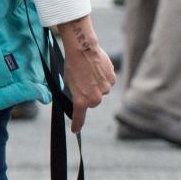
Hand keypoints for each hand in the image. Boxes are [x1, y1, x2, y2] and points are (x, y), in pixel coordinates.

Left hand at [50, 15, 114, 134]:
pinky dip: (103, 78)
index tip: (75, 130)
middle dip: (88, 95)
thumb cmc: (71, 65)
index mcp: (81, 100)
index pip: (79, 117)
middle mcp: (95, 98)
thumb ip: (75, 93)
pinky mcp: (112, 80)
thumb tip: (78, 99)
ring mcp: (105, 89)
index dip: (77, 124)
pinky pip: (108, 82)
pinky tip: (97, 68)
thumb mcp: (68, 82)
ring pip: (101, 91)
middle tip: (82, 82)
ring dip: (96, 85)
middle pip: (92, 102)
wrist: (83, 49)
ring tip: (89, 72)